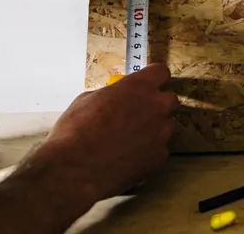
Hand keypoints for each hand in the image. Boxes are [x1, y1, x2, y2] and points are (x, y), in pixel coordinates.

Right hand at [22, 64, 176, 204]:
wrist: (73, 171)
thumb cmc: (73, 133)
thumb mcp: (86, 101)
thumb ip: (111, 95)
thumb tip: (115, 98)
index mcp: (138, 87)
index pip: (161, 72)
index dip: (154, 78)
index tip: (149, 84)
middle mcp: (155, 106)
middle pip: (169, 100)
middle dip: (156, 105)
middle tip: (138, 116)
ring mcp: (161, 132)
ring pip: (166, 126)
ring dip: (154, 130)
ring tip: (130, 142)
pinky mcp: (160, 156)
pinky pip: (159, 150)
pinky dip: (148, 153)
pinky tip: (129, 160)